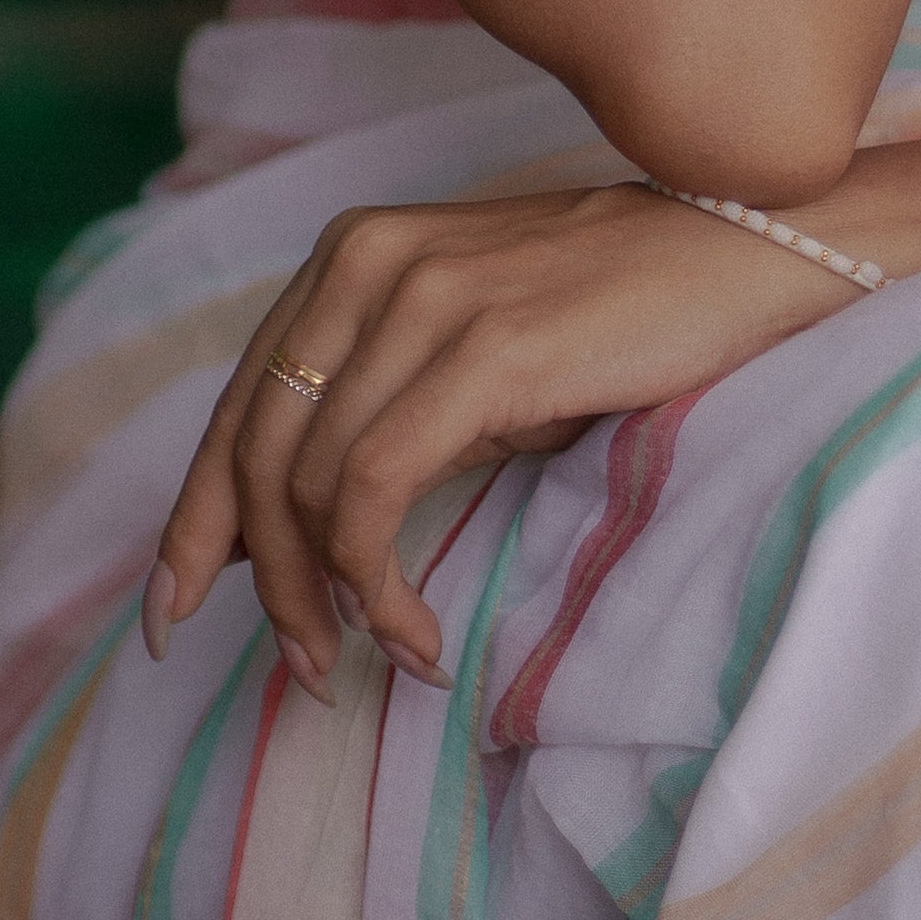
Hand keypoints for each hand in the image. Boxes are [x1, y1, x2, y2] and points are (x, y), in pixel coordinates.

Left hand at [141, 177, 836, 691]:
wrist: (745, 251)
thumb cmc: (618, 318)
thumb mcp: (472, 354)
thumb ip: (381, 412)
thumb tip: (289, 534)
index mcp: (351, 256)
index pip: (240, 407)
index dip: (194, 522)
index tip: (176, 615)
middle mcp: (366, 263)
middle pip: (259, 453)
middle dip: (262, 584)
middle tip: (306, 668)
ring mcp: (423, 299)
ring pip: (310, 487)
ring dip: (331, 601)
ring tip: (382, 655)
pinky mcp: (482, 350)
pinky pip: (376, 493)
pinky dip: (379, 583)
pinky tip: (418, 632)